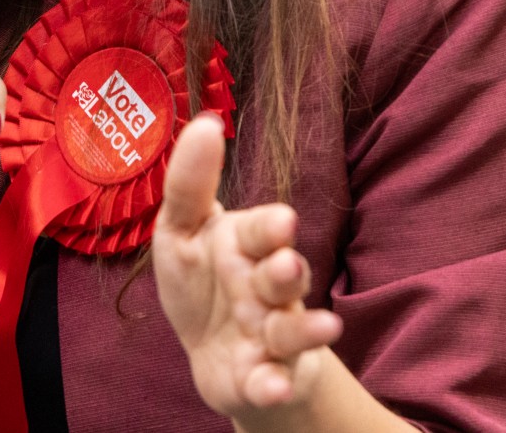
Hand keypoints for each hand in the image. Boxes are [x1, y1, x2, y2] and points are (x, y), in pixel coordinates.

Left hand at [153, 114, 342, 423]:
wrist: (214, 354)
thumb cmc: (203, 283)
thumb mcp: (182, 232)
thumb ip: (190, 183)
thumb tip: (205, 121)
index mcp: (248, 246)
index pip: (262, 230)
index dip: (268, 228)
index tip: (280, 220)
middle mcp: (268, 287)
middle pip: (284, 278)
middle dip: (286, 273)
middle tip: (284, 266)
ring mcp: (273, 333)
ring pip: (292, 330)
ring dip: (303, 329)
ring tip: (322, 328)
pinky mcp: (268, 376)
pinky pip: (275, 382)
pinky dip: (276, 385)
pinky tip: (274, 385)